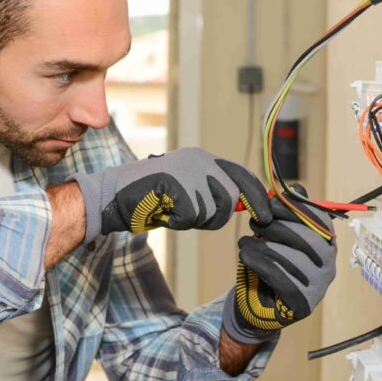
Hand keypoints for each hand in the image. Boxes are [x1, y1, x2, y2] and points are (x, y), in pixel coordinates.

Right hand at [71, 147, 271, 242]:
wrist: (114, 195)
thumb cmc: (151, 198)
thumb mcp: (188, 191)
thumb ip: (214, 194)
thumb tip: (246, 206)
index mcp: (203, 158)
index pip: (242, 175)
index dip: (257, 196)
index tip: (267, 214)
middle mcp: (199, 160)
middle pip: (230, 197)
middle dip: (216, 215)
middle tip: (190, 216)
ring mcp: (187, 171)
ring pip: (211, 211)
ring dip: (193, 220)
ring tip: (171, 209)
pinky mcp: (176, 184)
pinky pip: (191, 217)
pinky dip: (177, 222)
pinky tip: (162, 211)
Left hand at [222, 186, 336, 343]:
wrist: (260, 305)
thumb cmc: (272, 264)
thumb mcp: (278, 237)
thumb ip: (288, 215)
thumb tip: (296, 188)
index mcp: (326, 245)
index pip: (320, 221)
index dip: (296, 209)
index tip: (272, 203)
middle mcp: (328, 266)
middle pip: (309, 240)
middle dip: (278, 227)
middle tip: (254, 223)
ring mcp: (318, 287)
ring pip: (293, 259)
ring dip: (264, 246)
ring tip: (244, 242)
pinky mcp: (303, 304)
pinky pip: (281, 279)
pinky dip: (260, 264)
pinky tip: (245, 256)